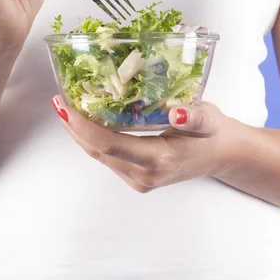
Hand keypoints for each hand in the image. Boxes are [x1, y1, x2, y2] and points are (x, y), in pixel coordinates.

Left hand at [52, 98, 243, 192]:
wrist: (221, 155)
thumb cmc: (213, 133)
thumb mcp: (210, 119)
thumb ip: (195, 116)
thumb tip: (176, 111)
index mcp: (159, 160)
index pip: (109, 144)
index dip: (83, 126)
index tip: (65, 106)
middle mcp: (144, 175)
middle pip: (97, 151)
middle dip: (73, 127)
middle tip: (57, 100)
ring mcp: (138, 179)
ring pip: (99, 155)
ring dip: (79, 132)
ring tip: (65, 106)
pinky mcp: (136, 177)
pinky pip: (107, 156)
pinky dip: (92, 137)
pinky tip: (84, 119)